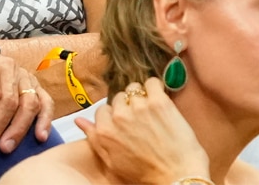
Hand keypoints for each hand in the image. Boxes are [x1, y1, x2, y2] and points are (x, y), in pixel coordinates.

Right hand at [76, 77, 209, 183]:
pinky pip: (153, 83)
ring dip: (141, 97)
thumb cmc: (148, 175)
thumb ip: (94, 139)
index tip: (126, 124)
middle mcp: (119, 116)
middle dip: (127, 107)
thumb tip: (79, 121)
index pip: (103, 110)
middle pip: (118, 99)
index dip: (115, 116)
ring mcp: (139, 107)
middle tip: (141, 120)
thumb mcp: (113, 162)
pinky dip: (156, 88)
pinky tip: (160, 99)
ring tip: (152, 111)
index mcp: (105, 131)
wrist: (179, 178)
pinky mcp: (159, 103)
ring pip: (134, 89)